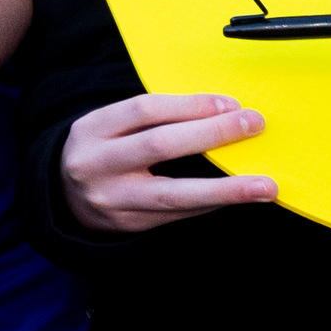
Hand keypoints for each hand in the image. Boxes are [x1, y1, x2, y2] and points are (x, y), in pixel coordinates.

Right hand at [60, 93, 276, 233]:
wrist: (65, 197)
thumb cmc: (103, 150)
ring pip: (174, 194)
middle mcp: (96, 165)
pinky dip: (212, 203)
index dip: (190, 105)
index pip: (144, 109)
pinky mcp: (130, 226)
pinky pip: (179, 215)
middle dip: (212, 134)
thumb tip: (222, 114)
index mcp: (92, 129)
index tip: (230, 104)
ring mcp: (112, 200)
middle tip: (253, 125)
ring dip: (226, 189)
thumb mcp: (112, 126)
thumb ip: (155, 120)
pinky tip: (238, 196)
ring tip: (265, 186)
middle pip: (159, 145)